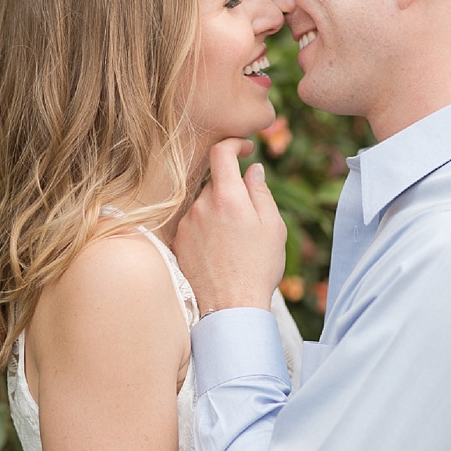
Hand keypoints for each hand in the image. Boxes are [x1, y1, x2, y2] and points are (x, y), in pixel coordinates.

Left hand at [172, 139, 285, 314]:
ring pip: (204, 205)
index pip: (220, 153)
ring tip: (235, 243)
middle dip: (232, 192)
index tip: (244, 148)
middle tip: (250, 219)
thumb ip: (260, 192)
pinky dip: (207, 229)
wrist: (230, 306)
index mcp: (227, 198)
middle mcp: (200, 207)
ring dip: (219, 213)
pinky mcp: (177, 241)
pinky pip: (193, 224)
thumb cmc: (258, 267)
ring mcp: (186, 224)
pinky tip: (219, 252)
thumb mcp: (272, 226)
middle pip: (215, 184)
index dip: (233, 143)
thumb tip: (252, 169)